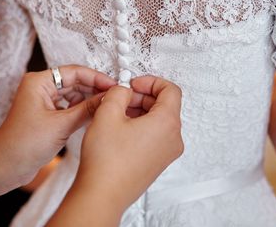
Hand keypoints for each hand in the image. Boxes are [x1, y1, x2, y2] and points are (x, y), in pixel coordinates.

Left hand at [0, 65, 116, 185]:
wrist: (4, 167)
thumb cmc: (23, 145)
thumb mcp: (61, 125)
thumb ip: (87, 110)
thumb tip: (108, 98)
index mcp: (38, 82)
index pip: (74, 72)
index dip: (96, 78)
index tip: (113, 85)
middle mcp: (40, 87)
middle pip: (75, 81)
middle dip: (94, 89)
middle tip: (114, 97)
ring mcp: (43, 101)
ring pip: (73, 94)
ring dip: (89, 100)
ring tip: (107, 107)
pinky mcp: (46, 114)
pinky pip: (69, 106)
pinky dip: (81, 110)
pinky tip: (94, 116)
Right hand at [70, 76, 183, 212]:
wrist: (102, 195)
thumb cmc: (107, 161)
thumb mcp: (108, 112)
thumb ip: (119, 92)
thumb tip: (124, 90)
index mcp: (167, 123)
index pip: (171, 90)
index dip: (151, 81)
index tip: (134, 84)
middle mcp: (173, 139)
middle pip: (166, 105)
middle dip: (143, 97)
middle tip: (122, 97)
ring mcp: (167, 153)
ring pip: (160, 121)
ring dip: (141, 111)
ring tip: (117, 114)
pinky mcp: (158, 162)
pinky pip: (156, 136)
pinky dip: (142, 126)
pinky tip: (120, 130)